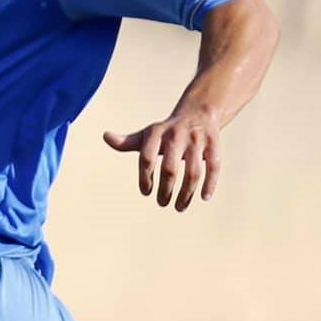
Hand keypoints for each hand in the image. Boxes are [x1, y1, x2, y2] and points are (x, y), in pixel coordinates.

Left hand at [103, 109, 222, 210]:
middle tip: (162, 203)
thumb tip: (106, 136)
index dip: (145, 178)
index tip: (146, 192)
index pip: (146, 158)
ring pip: (194, 171)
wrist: (199, 113)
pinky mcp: (214, 144)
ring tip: (179, 207)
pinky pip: (214, 166)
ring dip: (186, 193)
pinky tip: (204, 197)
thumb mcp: (147, 134)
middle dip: (165, 190)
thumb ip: (127, 142)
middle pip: (170, 168)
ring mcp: (197, 140)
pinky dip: (210, 183)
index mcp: (157, 133)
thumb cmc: (167, 131)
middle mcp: (177, 135)